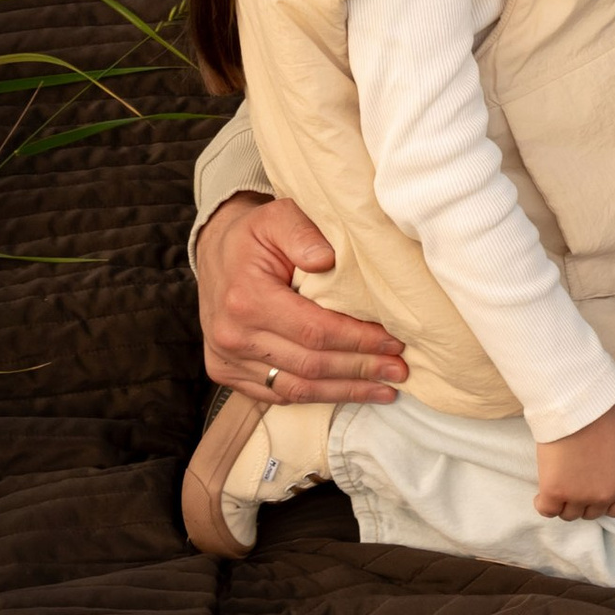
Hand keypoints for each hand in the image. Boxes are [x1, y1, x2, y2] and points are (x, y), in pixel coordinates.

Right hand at [197, 194, 408, 406]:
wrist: (215, 253)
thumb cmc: (255, 235)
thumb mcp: (278, 218)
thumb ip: (303, 234)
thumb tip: (328, 260)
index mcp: (247, 298)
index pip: (315, 330)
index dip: (358, 340)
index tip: (393, 342)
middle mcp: (232, 335)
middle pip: (310, 365)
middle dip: (360, 369)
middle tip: (399, 370)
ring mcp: (226, 358)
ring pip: (296, 388)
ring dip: (344, 392)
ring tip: (384, 390)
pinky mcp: (226, 372)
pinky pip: (277, 395)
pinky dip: (317, 396)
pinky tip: (347, 391)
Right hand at [535, 399, 614, 521]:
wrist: (576, 408)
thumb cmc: (607, 419)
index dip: (605, 500)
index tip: (594, 486)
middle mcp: (603, 496)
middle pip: (591, 513)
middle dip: (584, 500)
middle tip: (576, 478)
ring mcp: (578, 496)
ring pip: (569, 514)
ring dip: (565, 503)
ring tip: (562, 481)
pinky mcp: (554, 492)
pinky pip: (547, 510)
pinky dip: (544, 503)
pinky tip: (545, 491)